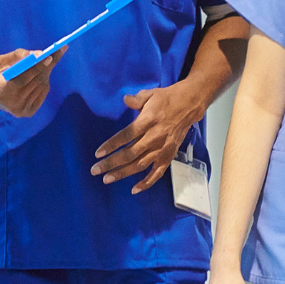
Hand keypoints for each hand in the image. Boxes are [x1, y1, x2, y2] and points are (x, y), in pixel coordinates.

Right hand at [0, 46, 65, 117]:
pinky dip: (44, 82)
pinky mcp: (28, 112)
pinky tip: (39, 76)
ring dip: (45, 72)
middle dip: (46, 65)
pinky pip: (43, 93)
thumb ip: (18, 56)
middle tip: (57, 50)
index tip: (48, 56)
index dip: (36, 67)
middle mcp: (11, 103)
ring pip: (41, 86)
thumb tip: (39, 54)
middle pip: (35, 82)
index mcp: (0, 90)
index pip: (23, 79)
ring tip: (46, 61)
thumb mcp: (0, 60)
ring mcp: (21, 110)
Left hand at [90, 83, 204, 193]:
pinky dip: (146, 183)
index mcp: (148, 121)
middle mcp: (154, 138)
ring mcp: (162, 149)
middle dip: (111, 163)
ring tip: (107, 179)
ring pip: (139, 165)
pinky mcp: (168, 157)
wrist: (189, 106)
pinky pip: (157, 173)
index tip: (98, 153)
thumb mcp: (151, 94)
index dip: (111, 145)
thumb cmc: (166, 99)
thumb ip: (137, 99)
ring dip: (122, 173)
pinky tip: (134, 190)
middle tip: (95, 170)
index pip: (126, 135)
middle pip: (130, 154)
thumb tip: (124, 99)